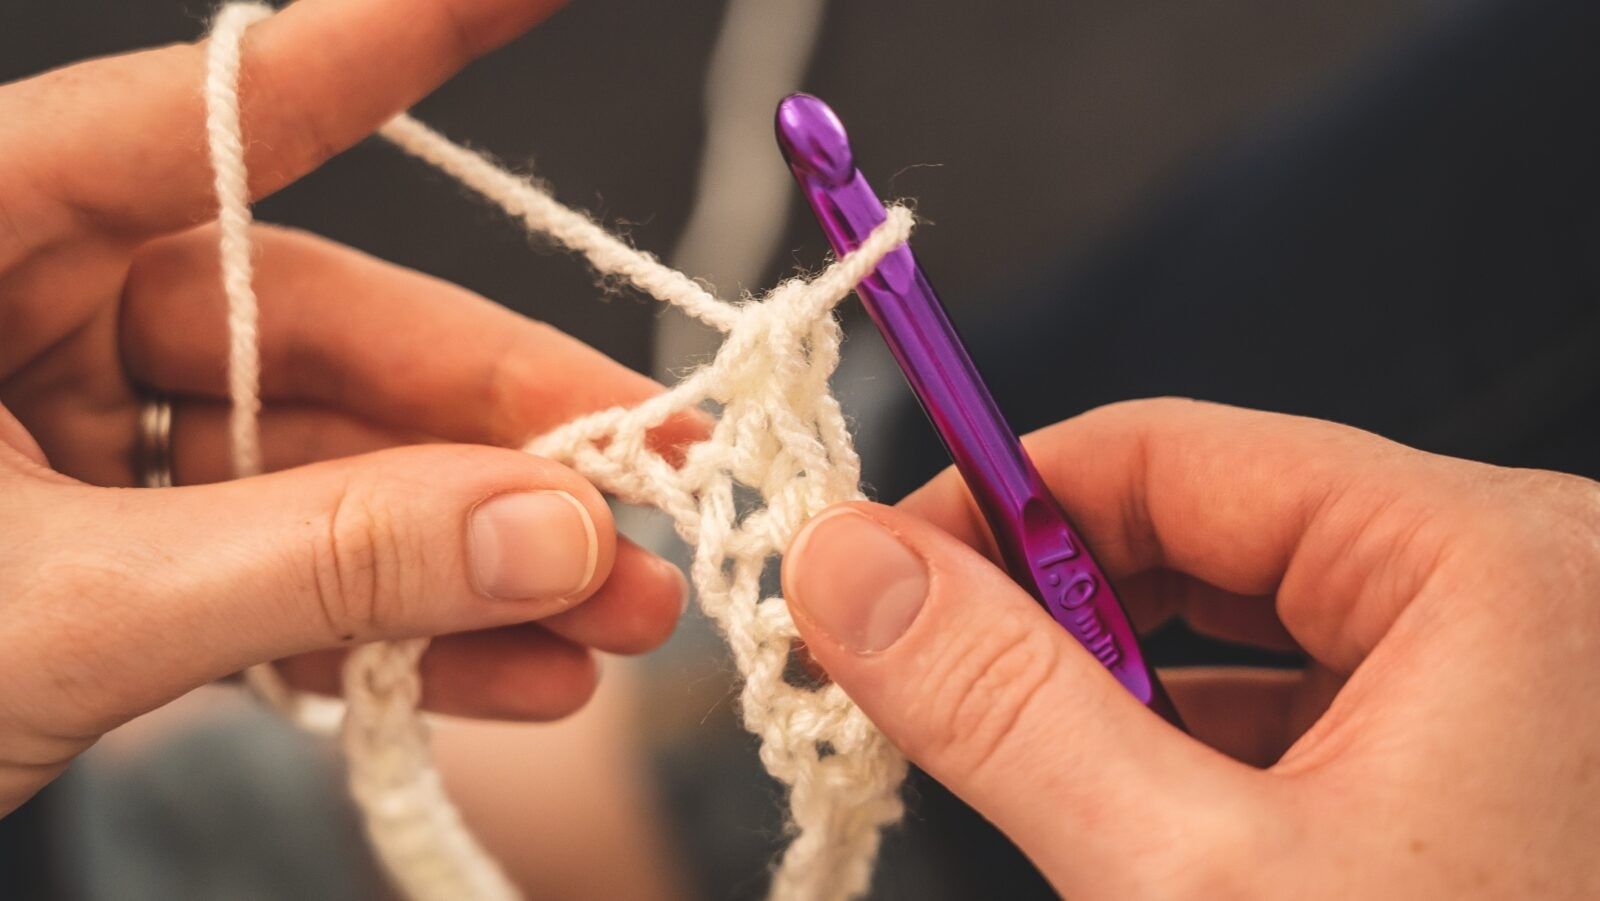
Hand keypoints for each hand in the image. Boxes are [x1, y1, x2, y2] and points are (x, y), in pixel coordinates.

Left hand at [0, 0, 694, 814]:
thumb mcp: (59, 611)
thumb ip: (312, 561)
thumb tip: (549, 530)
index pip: (229, 110)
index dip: (403, 39)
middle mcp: (35, 311)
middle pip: (331, 331)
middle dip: (507, 429)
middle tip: (662, 482)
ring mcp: (82, 439)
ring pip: (331, 467)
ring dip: (480, 554)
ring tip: (620, 616)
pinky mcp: (114, 553)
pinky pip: (284, 566)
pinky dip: (394, 628)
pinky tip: (511, 672)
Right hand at [783, 398, 1599, 897]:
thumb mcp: (1192, 882)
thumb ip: (1005, 706)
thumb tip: (851, 568)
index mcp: (1491, 565)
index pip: (1172, 453)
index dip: (994, 505)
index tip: (873, 572)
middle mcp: (1516, 595)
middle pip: (1201, 531)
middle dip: (1043, 607)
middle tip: (915, 672)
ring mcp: (1503, 682)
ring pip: (1237, 621)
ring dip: (1105, 684)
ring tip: (1017, 759)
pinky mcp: (1474, 759)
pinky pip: (1291, 701)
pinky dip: (1183, 744)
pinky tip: (1122, 808)